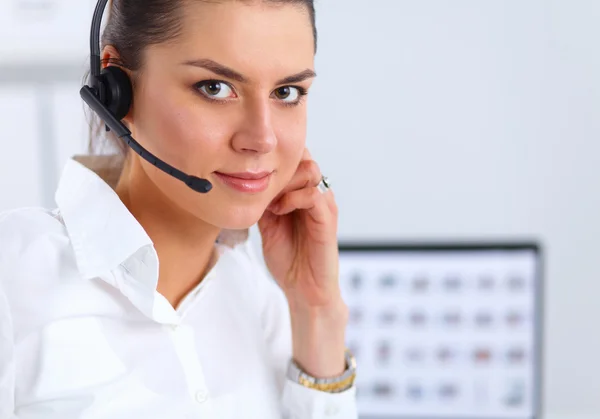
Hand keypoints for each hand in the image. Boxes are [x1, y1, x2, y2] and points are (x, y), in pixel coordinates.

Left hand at [258, 149, 347, 377]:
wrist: (303, 288)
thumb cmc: (288, 258)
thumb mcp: (266, 223)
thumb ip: (262, 201)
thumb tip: (244, 182)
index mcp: (303, 193)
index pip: (294, 158)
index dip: (274, 160)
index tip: (253, 176)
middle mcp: (316, 194)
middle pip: (302, 157)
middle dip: (279, 167)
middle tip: (262, 187)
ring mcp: (324, 204)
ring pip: (310, 170)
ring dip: (286, 181)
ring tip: (271, 202)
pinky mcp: (327, 218)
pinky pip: (314, 194)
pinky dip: (293, 198)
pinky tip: (279, 210)